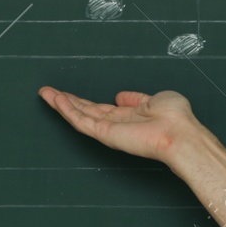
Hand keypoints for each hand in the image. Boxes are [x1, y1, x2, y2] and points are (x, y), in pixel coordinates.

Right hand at [37, 86, 201, 164]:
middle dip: (66, 101)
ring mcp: (109, 131)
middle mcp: (117, 125)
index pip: (100, 108)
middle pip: (85, 112)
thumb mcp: (155, 99)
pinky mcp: (105, 134)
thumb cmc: (175, 117)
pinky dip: (67, 110)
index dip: (84, 101)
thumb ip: (136, 97)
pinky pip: (81, 121)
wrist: (180, 134)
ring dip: (61, 104)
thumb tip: (121, 95)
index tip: (69, 93)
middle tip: (48, 92)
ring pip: (79, 116)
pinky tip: (56, 99)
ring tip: (46, 93)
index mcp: (129, 117)